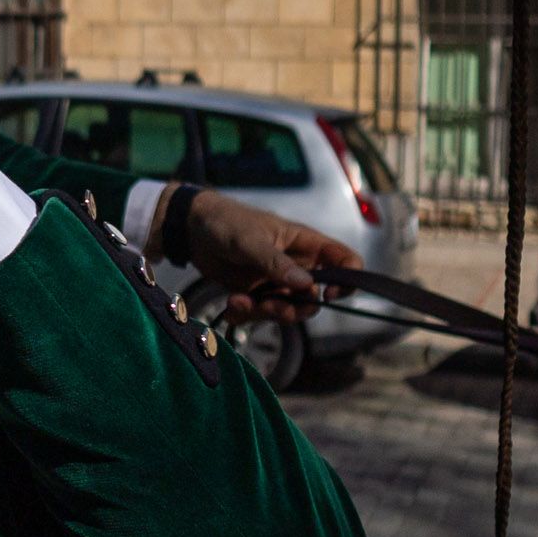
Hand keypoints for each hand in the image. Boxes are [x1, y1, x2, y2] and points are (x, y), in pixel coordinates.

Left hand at [177, 193, 356, 321]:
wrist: (190, 230)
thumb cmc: (226, 222)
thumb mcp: (251, 240)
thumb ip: (276, 263)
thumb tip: (306, 285)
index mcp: (305, 244)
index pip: (344, 260)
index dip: (346, 280)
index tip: (328, 294)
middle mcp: (296, 265)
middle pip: (314, 298)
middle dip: (294, 308)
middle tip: (269, 305)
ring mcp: (276, 281)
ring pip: (287, 310)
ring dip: (265, 313)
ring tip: (238, 303)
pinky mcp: (256, 293)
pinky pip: (260, 313)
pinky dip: (246, 314)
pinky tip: (231, 304)